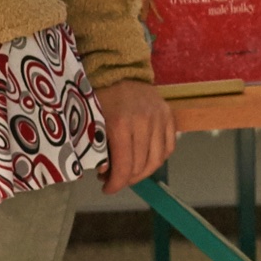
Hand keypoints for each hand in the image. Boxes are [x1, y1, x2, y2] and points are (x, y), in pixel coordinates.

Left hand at [94, 78, 175, 194]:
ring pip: (157, 160)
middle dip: (126, 179)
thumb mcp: (90, 122)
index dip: (116, 184)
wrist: (119, 71)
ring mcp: (160, 118)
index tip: (107, 189)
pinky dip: (157, 159)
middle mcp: (144, 122)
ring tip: (129, 172)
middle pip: (141, 166)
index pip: (125, 166)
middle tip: (114, 179)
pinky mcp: (169, 116)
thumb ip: (95, 148)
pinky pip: (168, 147)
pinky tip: (144, 159)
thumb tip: (105, 172)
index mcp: (121, 123)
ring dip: (143, 172)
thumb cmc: (101, 97)